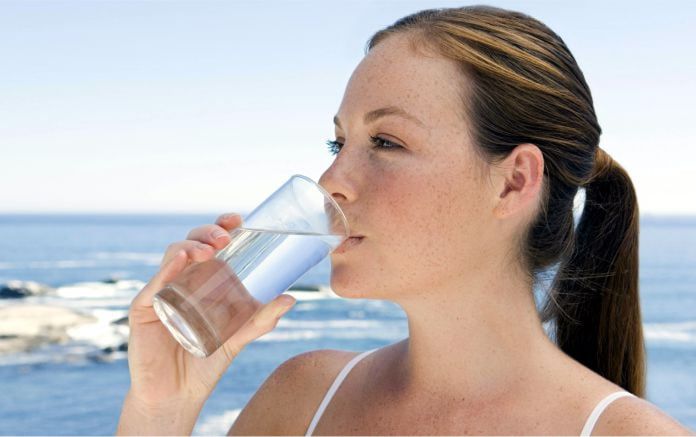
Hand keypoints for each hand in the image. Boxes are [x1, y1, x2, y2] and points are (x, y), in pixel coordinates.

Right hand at [120, 213, 295, 415]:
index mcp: (202, 281)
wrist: (177, 396)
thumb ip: (260, 319)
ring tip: (208, 250)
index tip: (238, 219)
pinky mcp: (144, 309)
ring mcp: (161, 292)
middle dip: (208, 232)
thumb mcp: (237, 338)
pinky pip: (154, 284)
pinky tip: (180, 260)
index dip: (221, 227)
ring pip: (172, 256)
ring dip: (190, 246)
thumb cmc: (205, 363)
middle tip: (226, 237)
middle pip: (191, 244)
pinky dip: (167, 269)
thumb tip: (290, 298)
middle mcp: (181, 281)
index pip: (210, 245)